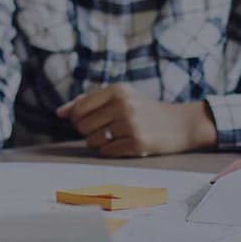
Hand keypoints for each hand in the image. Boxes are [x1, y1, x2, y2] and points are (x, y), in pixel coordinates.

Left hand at [55, 85, 217, 156]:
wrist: (181, 124)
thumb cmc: (143, 110)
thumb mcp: (119, 98)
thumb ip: (87, 103)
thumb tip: (59, 112)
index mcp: (117, 90)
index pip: (79, 109)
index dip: (78, 119)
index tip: (89, 120)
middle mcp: (123, 105)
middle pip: (82, 126)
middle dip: (88, 131)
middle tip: (105, 129)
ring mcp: (131, 124)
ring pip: (92, 140)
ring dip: (98, 143)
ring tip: (115, 136)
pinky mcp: (137, 143)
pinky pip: (106, 152)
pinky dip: (110, 151)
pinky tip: (124, 144)